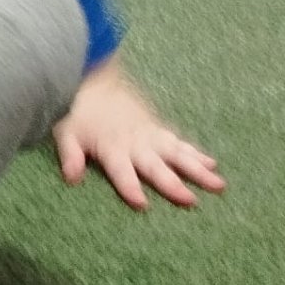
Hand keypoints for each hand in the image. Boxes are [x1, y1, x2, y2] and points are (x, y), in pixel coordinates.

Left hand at [53, 58, 224, 210]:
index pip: (122, 173)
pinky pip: (180, 143)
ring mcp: (150, 136)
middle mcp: (135, 144)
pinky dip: (196, 153)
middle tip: (191, 201)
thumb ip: (70, 155)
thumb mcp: (66, 132)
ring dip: (197, 170)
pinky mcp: (158, 129)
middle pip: (156, 168)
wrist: (95, 79)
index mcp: (112, 148)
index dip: (131, 188)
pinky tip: (212, 164)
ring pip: (177, 155)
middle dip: (173, 184)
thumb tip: (71, 179)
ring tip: (218, 185)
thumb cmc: (78, 111)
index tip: (143, 205)